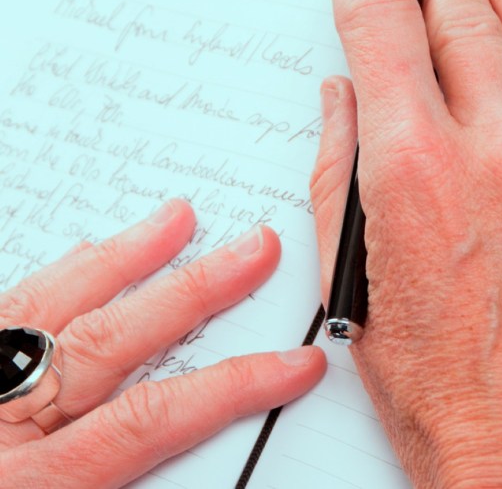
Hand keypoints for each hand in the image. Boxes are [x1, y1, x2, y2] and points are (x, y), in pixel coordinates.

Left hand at [0, 200, 325, 488]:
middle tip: (251, 249)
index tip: (293, 366)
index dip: (230, 388)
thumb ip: (100, 488)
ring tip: (172, 220)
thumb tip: (183, 471)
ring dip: (117, 260)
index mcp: (25, 485)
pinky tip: (75, 257)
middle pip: (104, 345)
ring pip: (44, 310)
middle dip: (190, 291)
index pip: (146, 423)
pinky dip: (44, 279)